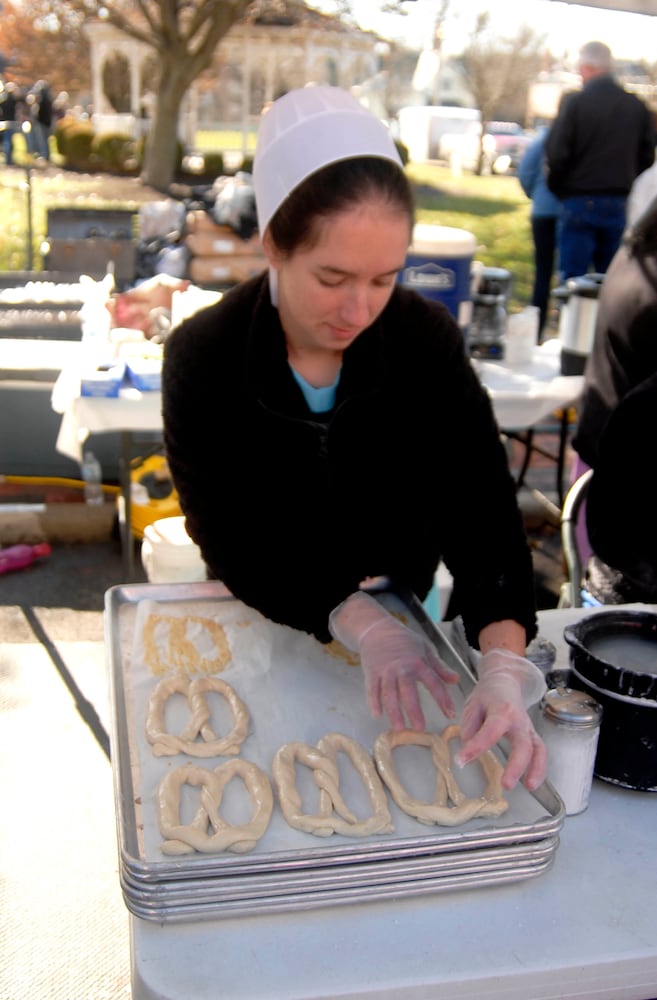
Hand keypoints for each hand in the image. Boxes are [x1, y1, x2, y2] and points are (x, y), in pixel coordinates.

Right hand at [329, 592, 458, 729]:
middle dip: (414, 710)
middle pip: (408, 691)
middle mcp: (402, 668)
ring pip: (389, 693)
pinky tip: (377, 715)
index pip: (434, 683)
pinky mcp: (371, 673)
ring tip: (399, 728)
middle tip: (420, 728)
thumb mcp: (425, 649)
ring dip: (394, 711)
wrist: (378, 629)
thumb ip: (440, 667)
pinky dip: (373, 702)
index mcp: (419, 663)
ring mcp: (386, 671)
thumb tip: (456, 680)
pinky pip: (372, 689)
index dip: (443, 699)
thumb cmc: (404, 640)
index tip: (450, 714)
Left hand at [455, 649, 546, 791]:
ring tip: (529, 787)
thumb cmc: (487, 694)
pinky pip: (540, 751)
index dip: (476, 747)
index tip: (461, 761)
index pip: (491, 731)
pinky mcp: (531, 735)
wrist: (505, 681)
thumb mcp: (472, 705)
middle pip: (523, 744)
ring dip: (537, 769)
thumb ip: (470, 728)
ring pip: (539, 749)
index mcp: (502, 710)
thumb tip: (469, 751)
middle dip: (517, 765)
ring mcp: (528, 728)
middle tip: (506, 785)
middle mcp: (519, 720)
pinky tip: (532, 782)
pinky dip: (539, 768)